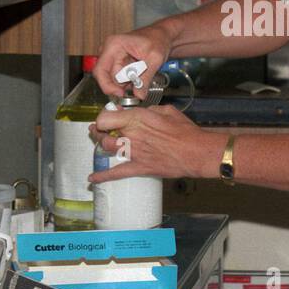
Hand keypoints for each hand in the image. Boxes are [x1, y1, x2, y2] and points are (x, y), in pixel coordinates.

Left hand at [88, 105, 220, 182]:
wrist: (196, 152)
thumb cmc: (185, 131)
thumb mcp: (166, 110)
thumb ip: (148, 111)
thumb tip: (141, 113)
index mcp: (137, 118)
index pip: (106, 117)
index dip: (104, 115)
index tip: (108, 115)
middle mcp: (132, 134)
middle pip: (104, 132)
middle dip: (99, 130)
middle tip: (99, 129)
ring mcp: (134, 152)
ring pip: (107, 148)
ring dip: (102, 145)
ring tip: (101, 142)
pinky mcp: (139, 167)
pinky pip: (116, 173)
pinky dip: (103, 176)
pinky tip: (92, 179)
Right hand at [91, 24, 172, 99]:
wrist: (163, 36)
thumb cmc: (158, 39)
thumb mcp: (155, 58)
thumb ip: (146, 78)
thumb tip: (139, 95)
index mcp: (113, 45)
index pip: (100, 70)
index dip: (107, 85)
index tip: (120, 94)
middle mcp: (109, 51)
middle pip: (106, 77)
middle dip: (120, 86)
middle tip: (136, 89)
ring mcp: (113, 58)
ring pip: (114, 80)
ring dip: (127, 84)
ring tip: (142, 79)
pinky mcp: (118, 64)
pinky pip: (120, 79)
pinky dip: (129, 83)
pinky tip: (140, 78)